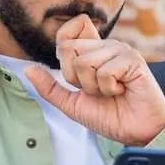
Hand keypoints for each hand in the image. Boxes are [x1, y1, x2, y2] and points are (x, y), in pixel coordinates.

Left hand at [22, 15, 164, 145]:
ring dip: (94, 86)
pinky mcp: (133, 60)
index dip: (63, 54)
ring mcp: (121, 50)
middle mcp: (106, 46)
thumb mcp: (72, 104)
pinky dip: (109, 88)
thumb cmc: (110, 116)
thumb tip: (28, 69)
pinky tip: (122, 91)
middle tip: (96, 90)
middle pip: (69, 49)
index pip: (67, 32)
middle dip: (76, 79)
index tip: (76, 78)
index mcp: (92, 51)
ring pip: (85, 61)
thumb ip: (50, 87)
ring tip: (111, 92)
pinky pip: (105, 71)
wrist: (137, 132)